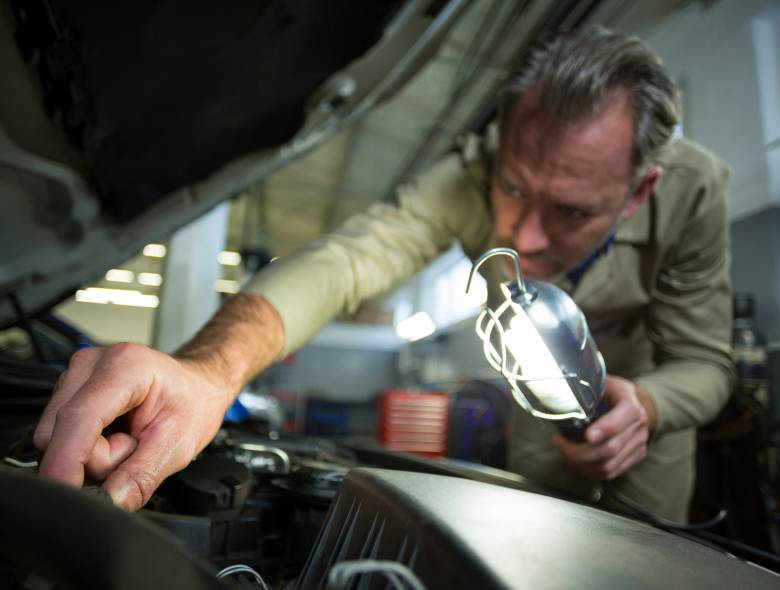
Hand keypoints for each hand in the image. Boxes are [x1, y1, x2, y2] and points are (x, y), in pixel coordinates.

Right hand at [33, 343, 233, 509]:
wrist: (196, 386)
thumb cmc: (193, 405)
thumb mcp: (179, 446)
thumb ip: (141, 477)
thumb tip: (110, 502)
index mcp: (125, 367)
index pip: (78, 419)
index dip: (67, 462)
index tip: (69, 493)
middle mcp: (92, 364)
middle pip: (60, 434)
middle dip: (94, 459)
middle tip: (135, 447)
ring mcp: (76, 373)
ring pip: (54, 437)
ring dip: (90, 453)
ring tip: (127, 439)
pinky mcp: (67, 388)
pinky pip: (58, 434)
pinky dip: (85, 444)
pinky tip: (112, 434)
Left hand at [552, 375, 655, 480]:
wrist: (637, 402)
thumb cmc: (611, 391)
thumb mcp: (601, 381)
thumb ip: (585, 387)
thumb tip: (557, 393)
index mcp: (630, 402)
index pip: (622, 417)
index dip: (605, 428)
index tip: (587, 435)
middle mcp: (639, 424)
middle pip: (611, 448)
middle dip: (581, 452)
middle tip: (562, 445)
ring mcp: (639, 443)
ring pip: (609, 465)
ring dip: (582, 464)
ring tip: (566, 453)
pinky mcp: (637, 456)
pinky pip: (612, 472)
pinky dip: (591, 471)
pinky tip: (578, 462)